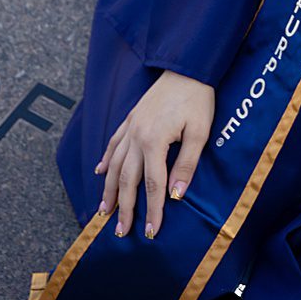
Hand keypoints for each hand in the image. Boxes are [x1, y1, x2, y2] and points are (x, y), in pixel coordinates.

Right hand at [95, 68, 212, 237]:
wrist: (187, 68)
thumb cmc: (198, 100)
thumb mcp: (199, 132)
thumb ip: (186, 165)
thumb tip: (176, 195)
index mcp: (154, 141)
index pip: (153, 184)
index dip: (153, 210)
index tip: (152, 232)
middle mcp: (136, 136)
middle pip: (127, 179)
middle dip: (124, 208)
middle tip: (120, 232)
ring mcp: (130, 127)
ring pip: (114, 164)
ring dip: (109, 189)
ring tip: (103, 211)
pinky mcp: (130, 118)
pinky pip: (113, 143)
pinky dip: (106, 160)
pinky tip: (100, 172)